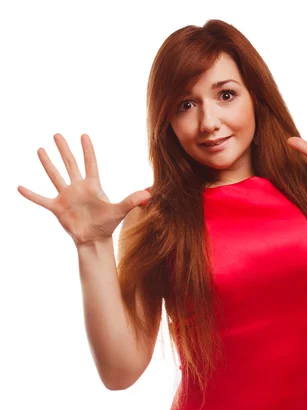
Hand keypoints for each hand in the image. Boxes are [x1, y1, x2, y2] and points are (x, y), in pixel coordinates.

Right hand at [18, 133, 150, 246]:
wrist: (94, 240)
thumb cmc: (107, 225)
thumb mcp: (120, 211)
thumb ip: (132, 201)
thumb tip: (149, 193)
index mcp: (93, 186)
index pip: (90, 164)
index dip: (87, 150)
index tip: (84, 136)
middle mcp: (78, 188)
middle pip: (70, 165)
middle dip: (64, 150)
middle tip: (58, 135)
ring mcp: (67, 197)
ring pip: (56, 176)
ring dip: (48, 164)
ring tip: (41, 150)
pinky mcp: (58, 208)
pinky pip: (41, 199)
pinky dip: (31, 194)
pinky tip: (19, 187)